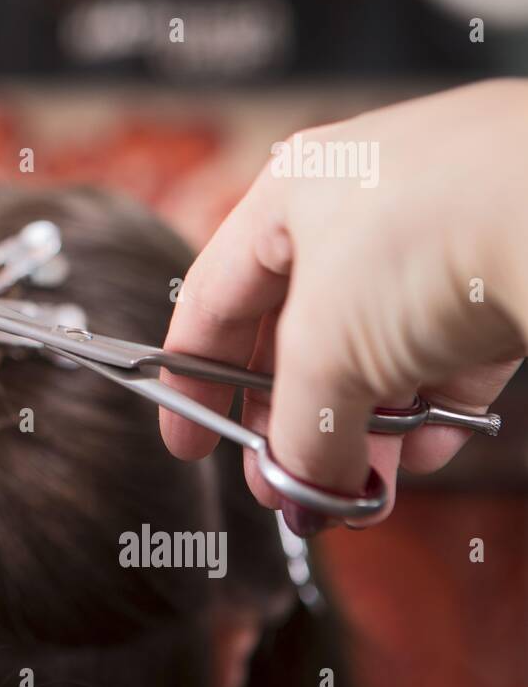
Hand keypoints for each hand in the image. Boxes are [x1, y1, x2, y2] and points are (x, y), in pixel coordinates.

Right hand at [159, 79, 527, 531]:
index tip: (190, 443)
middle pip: (297, 335)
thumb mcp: (326, 355)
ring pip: (377, 349)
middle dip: (292, 422)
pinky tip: (425, 458)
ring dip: (365, 429)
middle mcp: (356, 204)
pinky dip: (431, 408)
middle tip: (286, 485)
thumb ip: (299, 431)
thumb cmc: (428, 240)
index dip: (191, 382)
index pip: (213, 301)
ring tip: (361, 492)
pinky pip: (450, 350)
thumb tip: (302, 488)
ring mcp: (435, 232)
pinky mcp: (503, 265)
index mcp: (288, 194)